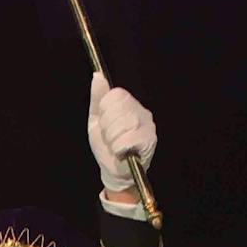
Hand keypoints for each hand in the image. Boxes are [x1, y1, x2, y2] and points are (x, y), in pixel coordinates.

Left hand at [87, 72, 156, 191]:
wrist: (113, 170)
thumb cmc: (105, 144)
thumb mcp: (96, 120)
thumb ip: (97, 98)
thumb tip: (98, 76)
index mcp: (128, 103)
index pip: (115, 94)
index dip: (105, 111)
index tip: (104, 123)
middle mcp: (141, 111)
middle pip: (118, 108)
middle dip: (107, 127)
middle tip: (110, 137)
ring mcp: (148, 125)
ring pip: (123, 124)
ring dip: (112, 139)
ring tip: (115, 145)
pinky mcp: (150, 141)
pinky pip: (128, 139)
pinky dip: (119, 148)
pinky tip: (121, 152)